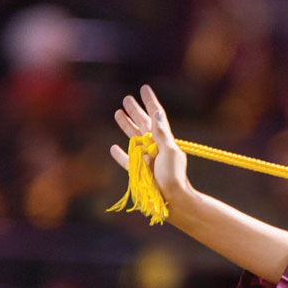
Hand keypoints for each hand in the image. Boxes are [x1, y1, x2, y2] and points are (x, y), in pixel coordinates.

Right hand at [110, 85, 191, 200]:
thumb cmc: (173, 175)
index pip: (156, 116)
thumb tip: (157, 113)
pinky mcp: (137, 171)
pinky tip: (113, 147)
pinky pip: (125, 160)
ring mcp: (145, 158)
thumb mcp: (170, 152)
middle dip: (135, 111)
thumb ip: (162, 134)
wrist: (172, 198)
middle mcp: (154, 146)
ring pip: (132, 138)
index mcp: (164, 140)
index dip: (150, 102)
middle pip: (142, 124)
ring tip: (118, 113)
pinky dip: (119, 154)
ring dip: (125, 125)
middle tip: (127, 98)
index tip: (145, 88)